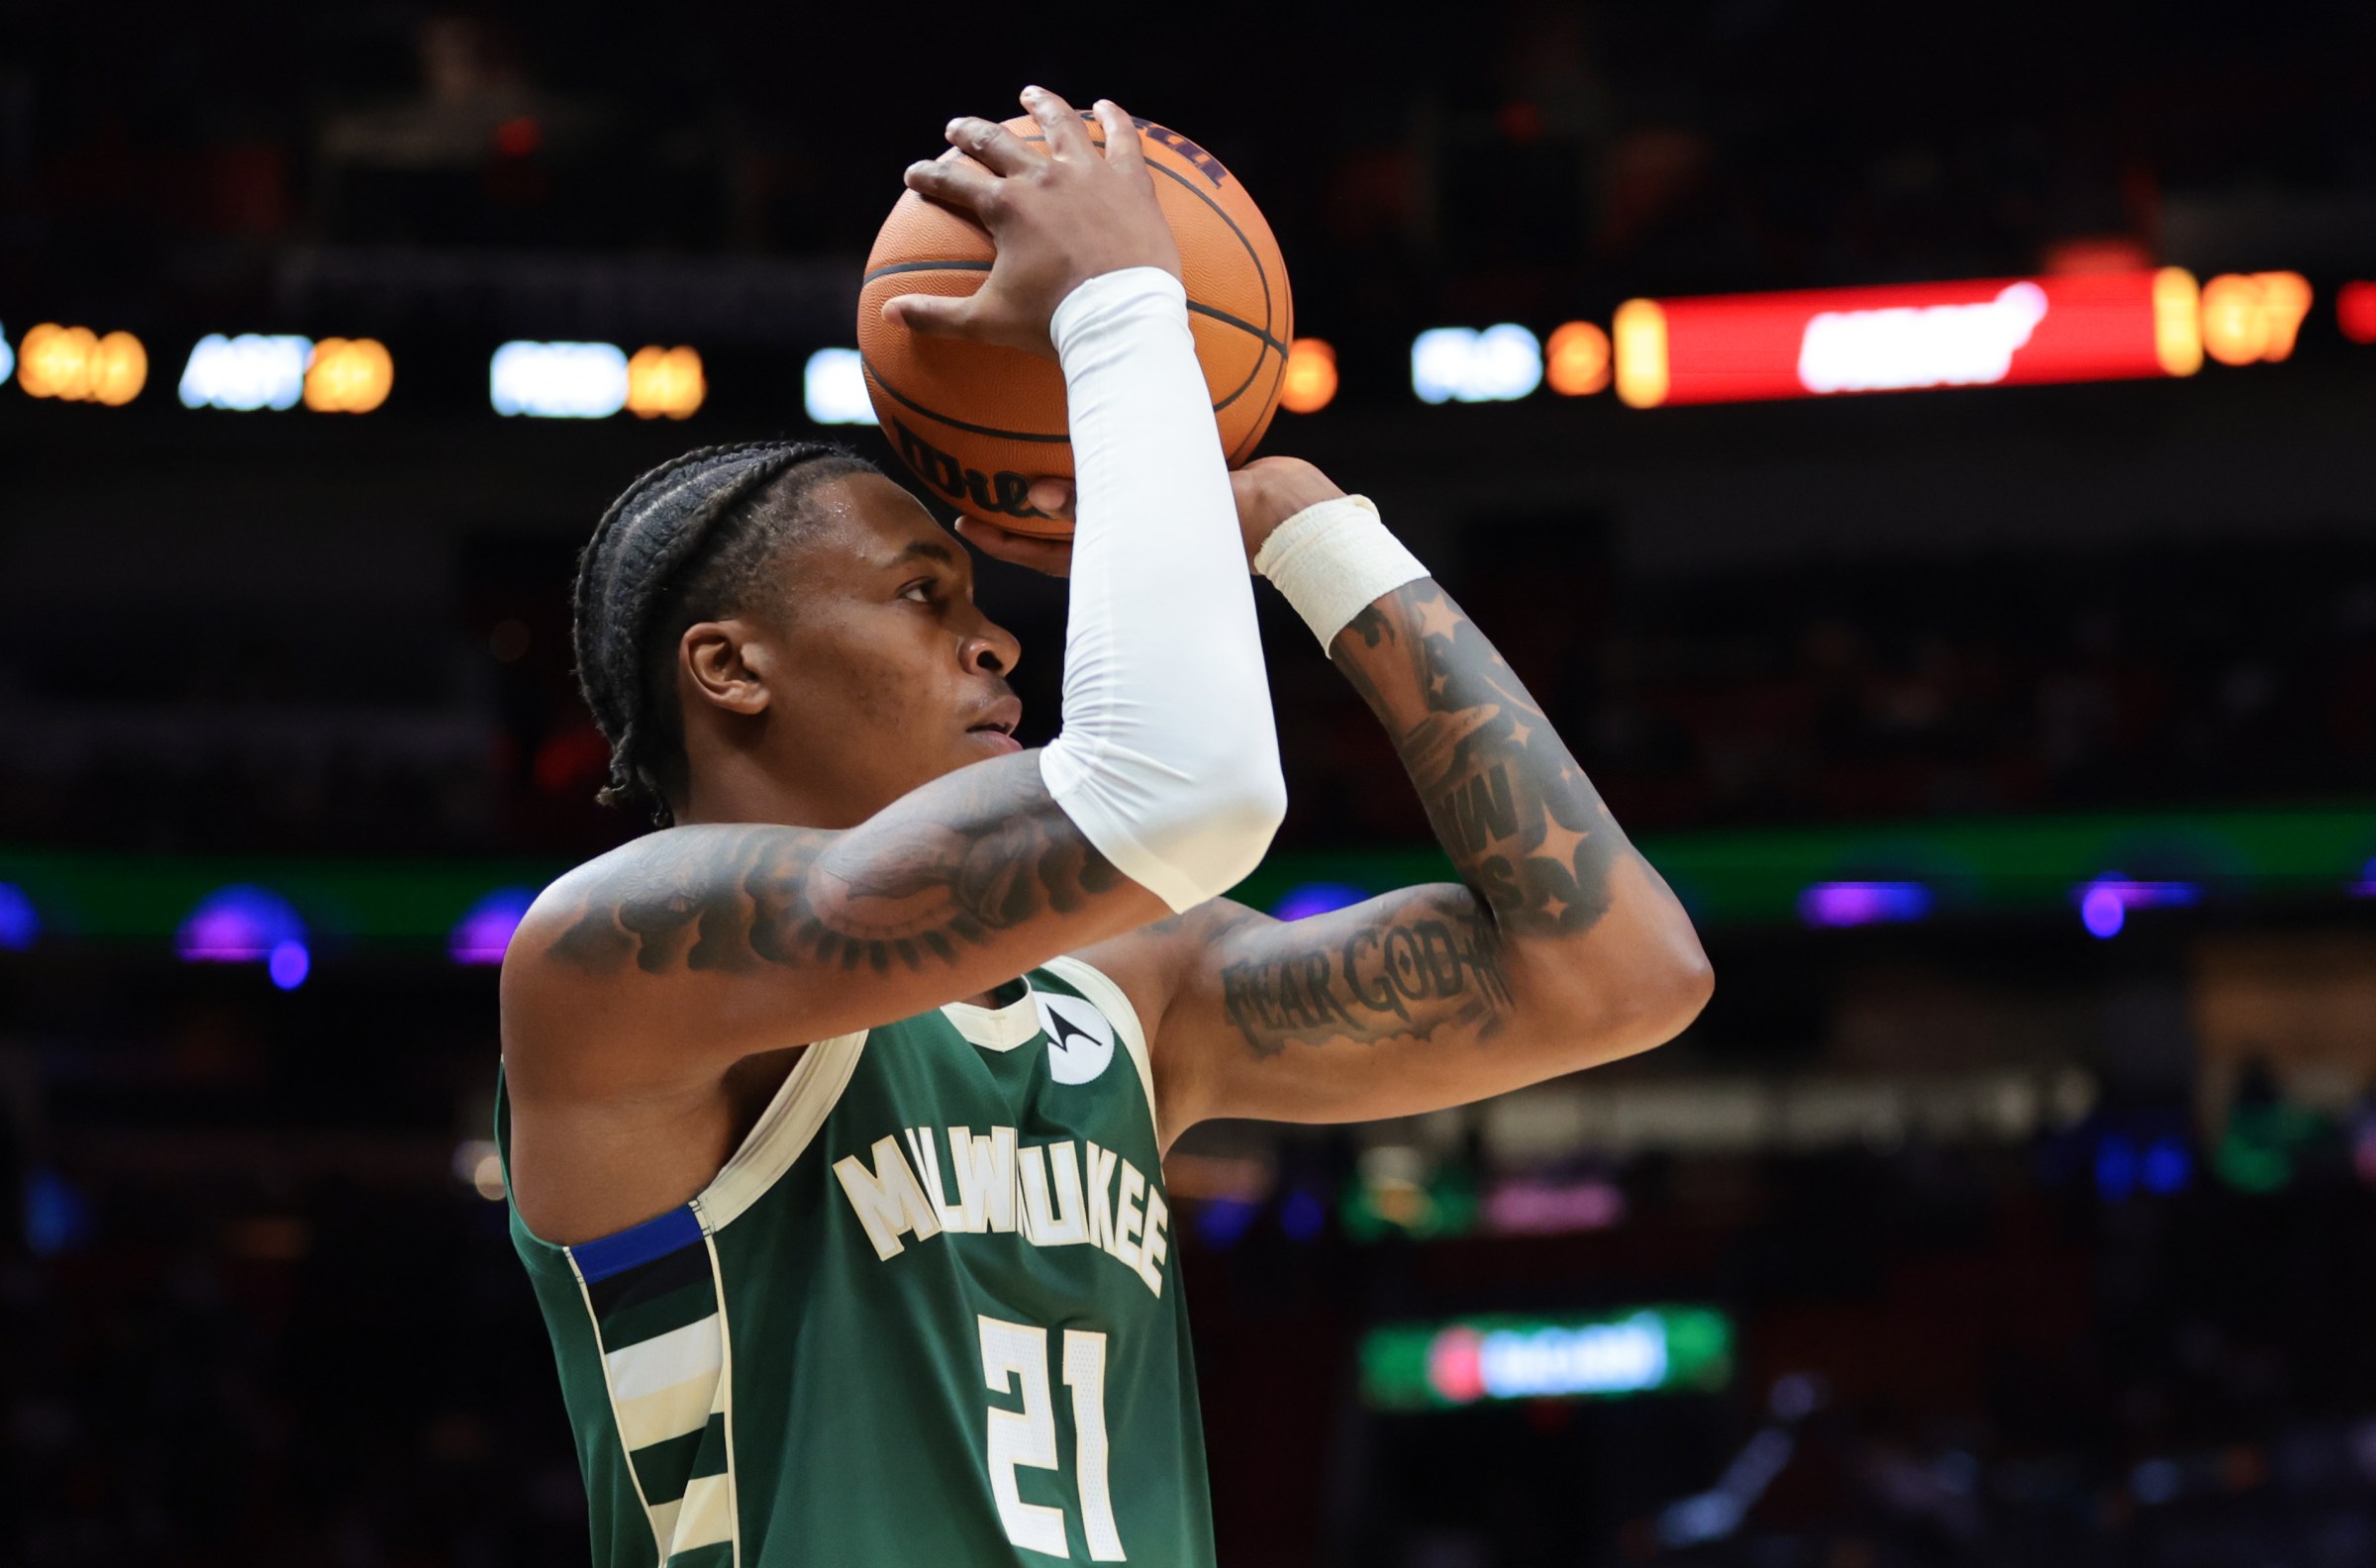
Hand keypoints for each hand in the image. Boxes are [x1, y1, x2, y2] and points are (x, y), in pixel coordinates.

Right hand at [884, 88, 1182, 358]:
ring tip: (1030, 95)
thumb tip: (889, 314)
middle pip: (997, 142)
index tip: (914, 175)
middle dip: (970, 134)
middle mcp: (1042, 177)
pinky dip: (1113, 120)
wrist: (1121, 321)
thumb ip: (936, 315)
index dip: (928, 176)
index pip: (953, 181)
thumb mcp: (987, 321)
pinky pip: (1122, 140)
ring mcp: (1089, 174)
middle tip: (956, 129)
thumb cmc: (1053, 323)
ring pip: (1060, 125)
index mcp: (1005, 206)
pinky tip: (1105, 107)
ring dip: (1041, 107)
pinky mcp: (1130, 183)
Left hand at [956, 457, 1347, 577]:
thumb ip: (1103, 500)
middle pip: (1063, 529)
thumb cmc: (1242, 518)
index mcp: (1127, 551)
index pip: (1051, 555)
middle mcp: (1136, 536)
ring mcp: (1157, 518)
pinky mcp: (1178, 488)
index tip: (966, 524)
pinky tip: (1101, 410)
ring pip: (1094, 502)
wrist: (1302, 511)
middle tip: (973, 491)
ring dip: (1058, 484)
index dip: (1007, 542)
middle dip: (1019, 515)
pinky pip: (1132, 467)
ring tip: (1020, 454)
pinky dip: (1110, 449)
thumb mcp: (1170, 508)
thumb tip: (1034, 497)